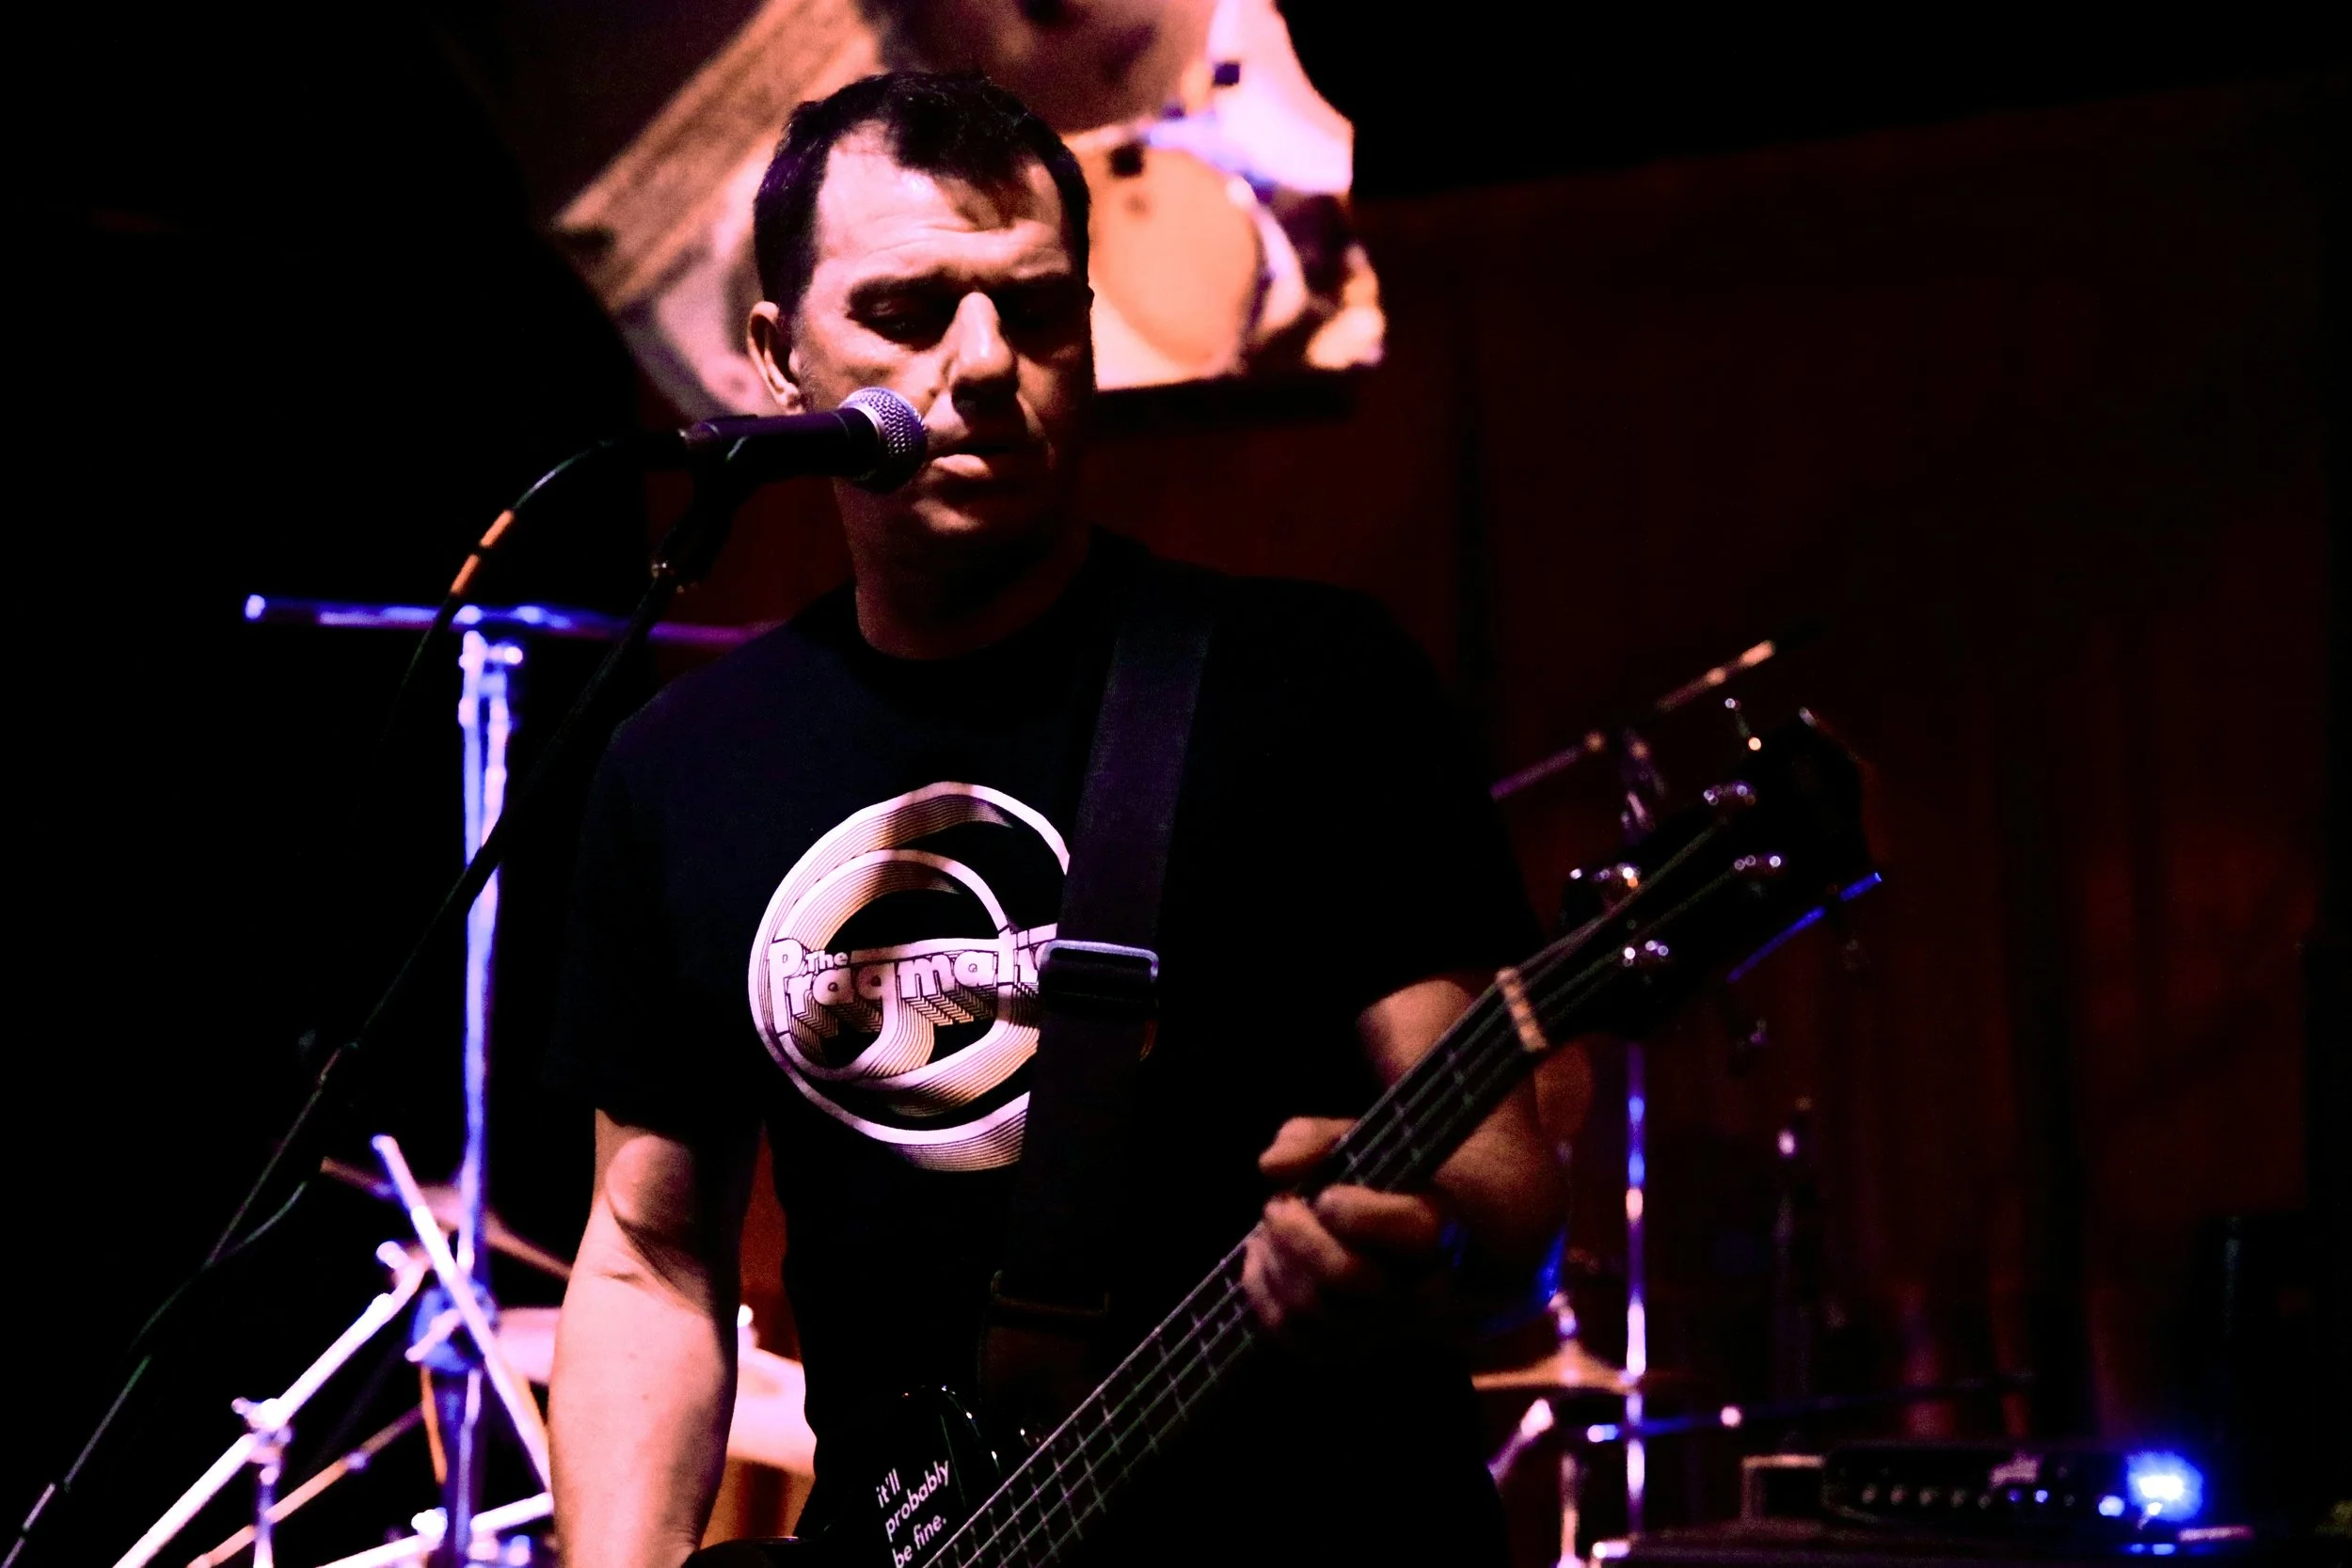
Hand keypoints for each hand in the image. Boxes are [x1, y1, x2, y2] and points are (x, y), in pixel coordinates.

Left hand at [1240, 1117, 1463, 1357]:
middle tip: (1276, 1204)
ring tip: (1267, 1228)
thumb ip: (1314, 1138)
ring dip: (1274, 1261)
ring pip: (1313, 1309)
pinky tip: (1260, 1256)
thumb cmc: (1381, 1184)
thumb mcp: (1359, 1143)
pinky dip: (1262, 1292)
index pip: (1398, 1229)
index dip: (1345, 1207)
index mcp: (1439, 1231)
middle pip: (1347, 1275)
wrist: (1407, 1242)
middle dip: (1295, 1235)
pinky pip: (1292, 1334)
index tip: (1325, 1192)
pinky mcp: (1347, 1346)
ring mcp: (1383, 1327)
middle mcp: (1420, 1291)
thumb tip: (1270, 1165)